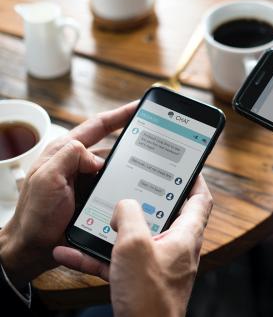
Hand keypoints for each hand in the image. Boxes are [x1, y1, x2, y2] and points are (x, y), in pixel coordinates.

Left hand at [0, 102, 136, 287]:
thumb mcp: (47, 179)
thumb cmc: (34, 214)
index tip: (140, 107)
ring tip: (152, 169)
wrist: (34, 247)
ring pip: (117, 168)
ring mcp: (89, 181)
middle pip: (112, 147)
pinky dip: (128, 187)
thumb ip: (69, 158)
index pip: (98, 126)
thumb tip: (97, 157)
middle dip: (133, 144)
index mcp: (66, 151)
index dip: (120, 115)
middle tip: (155, 142)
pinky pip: (117, 186)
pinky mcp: (96, 197)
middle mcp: (79, 163)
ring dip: (132, 169)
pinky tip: (140, 190)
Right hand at [53, 176, 212, 316]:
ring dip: (113, 229)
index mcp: (185, 235)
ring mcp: (158, 265)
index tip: (183, 166)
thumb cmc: (148, 295)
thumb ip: (129, 215)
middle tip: (130, 185)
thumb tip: (125, 205)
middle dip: (146, 200)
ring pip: (136, 238)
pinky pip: (118, 261)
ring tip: (93, 217)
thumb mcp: (134, 245)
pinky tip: (70, 252)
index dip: (195, 179)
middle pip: (166, 215)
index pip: (200, 199)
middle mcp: (175, 248)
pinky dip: (98, 256)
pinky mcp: (140, 280)